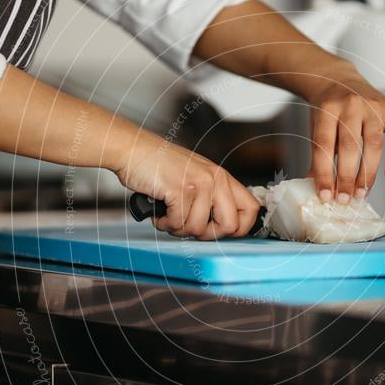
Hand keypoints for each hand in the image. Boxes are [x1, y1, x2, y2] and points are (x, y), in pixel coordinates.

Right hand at [115, 130, 259, 239]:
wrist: (133, 149)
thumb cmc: (159, 166)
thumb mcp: (195, 176)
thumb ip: (211, 196)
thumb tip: (222, 227)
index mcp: (222, 177)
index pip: (251, 209)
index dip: (240, 228)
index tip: (221, 232)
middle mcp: (215, 179)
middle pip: (230, 226)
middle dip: (208, 235)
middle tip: (190, 228)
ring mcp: (199, 184)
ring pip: (199, 229)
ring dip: (179, 229)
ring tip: (169, 215)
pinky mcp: (180, 190)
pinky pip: (178, 223)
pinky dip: (165, 224)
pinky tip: (159, 213)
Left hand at [304, 63, 384, 203]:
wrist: (338, 78)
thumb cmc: (326, 109)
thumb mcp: (316, 126)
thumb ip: (318, 155)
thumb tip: (318, 187)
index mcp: (327, 109)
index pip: (325, 146)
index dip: (325, 173)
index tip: (326, 195)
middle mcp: (351, 105)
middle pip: (350, 147)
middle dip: (348, 177)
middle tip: (345, 199)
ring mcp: (372, 105)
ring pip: (373, 144)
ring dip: (369, 173)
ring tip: (363, 193)